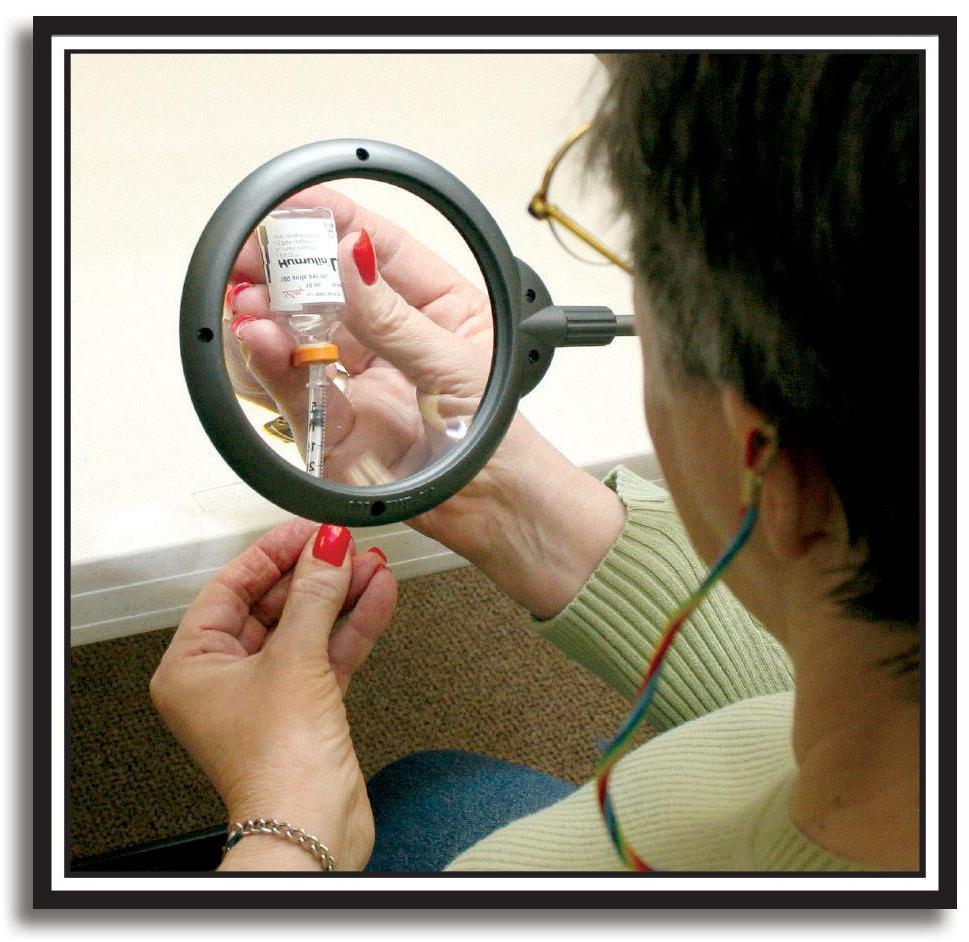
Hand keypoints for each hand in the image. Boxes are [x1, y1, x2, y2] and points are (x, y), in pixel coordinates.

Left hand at [149, 519, 396, 870]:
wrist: (313, 825)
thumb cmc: (277, 763)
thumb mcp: (294, 657)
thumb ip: (314, 593)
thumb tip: (325, 546)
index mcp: (192, 665)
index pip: (230, 587)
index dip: (271, 552)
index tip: (306, 529)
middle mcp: (225, 678)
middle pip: (272, 604)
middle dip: (314, 573)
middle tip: (343, 544)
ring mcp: (269, 692)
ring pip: (306, 626)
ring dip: (340, 594)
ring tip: (370, 562)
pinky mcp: (307, 706)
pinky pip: (328, 651)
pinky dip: (352, 624)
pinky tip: (377, 594)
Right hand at [224, 185, 492, 481]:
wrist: (492, 509)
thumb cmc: (498, 438)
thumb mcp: (455, 365)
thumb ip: (395, 318)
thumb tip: (353, 260)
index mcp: (435, 306)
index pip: (378, 248)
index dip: (334, 223)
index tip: (292, 207)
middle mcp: (389, 337)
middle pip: (326, 288)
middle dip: (284, 268)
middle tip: (251, 258)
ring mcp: (356, 378)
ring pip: (299, 334)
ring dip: (269, 316)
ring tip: (252, 305)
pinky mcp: (330, 423)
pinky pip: (291, 386)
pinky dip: (269, 363)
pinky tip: (258, 342)